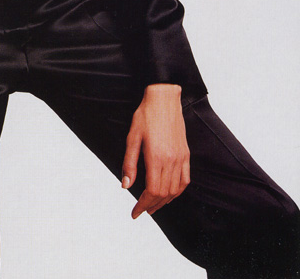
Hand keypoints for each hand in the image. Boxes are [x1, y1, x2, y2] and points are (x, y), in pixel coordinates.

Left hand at [121, 83, 189, 218]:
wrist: (164, 99)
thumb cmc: (145, 115)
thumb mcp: (132, 137)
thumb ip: (129, 163)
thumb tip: (125, 186)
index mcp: (156, 157)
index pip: (151, 191)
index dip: (143, 205)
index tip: (135, 212)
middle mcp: (171, 160)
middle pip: (163, 194)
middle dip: (152, 206)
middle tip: (142, 211)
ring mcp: (181, 158)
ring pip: (175, 190)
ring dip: (165, 202)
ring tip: (153, 206)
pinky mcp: (186, 154)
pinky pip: (185, 180)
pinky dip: (178, 192)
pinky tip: (170, 194)